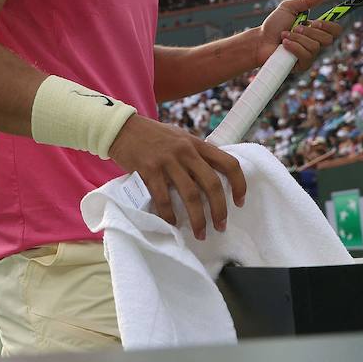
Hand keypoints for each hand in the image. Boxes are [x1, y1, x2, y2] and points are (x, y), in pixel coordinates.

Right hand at [109, 114, 245, 239]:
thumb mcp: (179, 137)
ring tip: (200, 233)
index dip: (239, 184)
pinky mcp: (149, 170)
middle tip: (221, 226)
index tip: (240, 202)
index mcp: (196, 143)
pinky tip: (173, 223)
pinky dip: (170, 215)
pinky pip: (164, 198)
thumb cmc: (152, 135)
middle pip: (212, 183)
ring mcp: (167, 161)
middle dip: (219, 209)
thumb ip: (195, 153)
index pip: (228, 162)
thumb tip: (211, 175)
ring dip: (198, 218)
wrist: (122, 128)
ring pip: (191, 195)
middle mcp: (185, 151)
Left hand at [257, 0, 340, 72]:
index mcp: (315, 30)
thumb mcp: (289, 7)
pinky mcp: (302, 65)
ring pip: (315, 47)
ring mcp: (309, 55)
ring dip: (297, 38)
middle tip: (295, 27)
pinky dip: (294, 47)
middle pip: (328, 39)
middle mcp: (315, 43)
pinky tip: (284, 45)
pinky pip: (306, 56)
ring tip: (285, 35)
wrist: (260, 40)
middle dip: (309, 31)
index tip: (316, 21)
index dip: (329, 26)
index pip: (335, 30)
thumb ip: (308, 1)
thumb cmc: (273, 25)